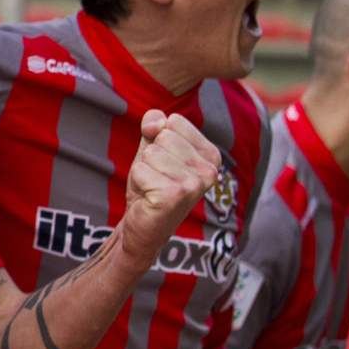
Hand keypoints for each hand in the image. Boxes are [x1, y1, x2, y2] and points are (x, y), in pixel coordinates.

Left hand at [118, 111, 221, 265]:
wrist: (144, 227)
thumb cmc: (152, 185)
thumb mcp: (153, 148)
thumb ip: (155, 125)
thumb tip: (156, 122)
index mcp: (211, 155)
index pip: (173, 121)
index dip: (157, 139)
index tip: (164, 163)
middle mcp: (210, 170)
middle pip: (162, 135)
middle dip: (149, 156)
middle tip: (156, 178)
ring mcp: (195, 184)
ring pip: (150, 152)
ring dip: (143, 170)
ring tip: (152, 188)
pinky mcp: (175, 195)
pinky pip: (140, 169)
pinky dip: (137, 182)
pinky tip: (149, 197)